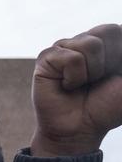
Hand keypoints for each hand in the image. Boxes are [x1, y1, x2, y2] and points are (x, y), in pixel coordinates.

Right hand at [31, 23, 121, 156]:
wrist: (80, 130)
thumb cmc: (107, 107)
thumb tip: (114, 57)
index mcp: (110, 41)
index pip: (120, 31)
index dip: (120, 56)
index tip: (116, 75)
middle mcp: (86, 39)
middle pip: (108, 31)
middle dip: (109, 62)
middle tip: (98, 80)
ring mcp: (65, 46)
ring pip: (89, 45)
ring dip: (92, 72)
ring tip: (82, 84)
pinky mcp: (47, 57)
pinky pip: (71, 58)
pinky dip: (74, 78)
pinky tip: (67, 86)